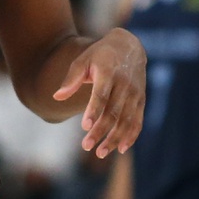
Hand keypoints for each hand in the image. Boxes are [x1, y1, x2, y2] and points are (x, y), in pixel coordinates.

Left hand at [53, 28, 145, 157]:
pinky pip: (137, 121)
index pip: (101, 94)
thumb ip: (71, 79)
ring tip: (100, 153)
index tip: (84, 126)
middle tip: (86, 147)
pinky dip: (131, 136)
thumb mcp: (83, 60)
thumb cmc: (100, 55)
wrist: (129, 46)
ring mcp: (135, 93)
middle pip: (113, 112)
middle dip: (100, 131)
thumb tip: (57, 96)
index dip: (94, 111)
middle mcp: (124, 83)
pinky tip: (120, 149)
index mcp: (108, 72)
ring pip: (126, 120)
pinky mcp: (141, 100)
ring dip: (114, 138)